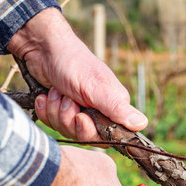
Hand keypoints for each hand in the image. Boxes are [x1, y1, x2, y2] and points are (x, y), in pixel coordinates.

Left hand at [8, 8, 147, 136]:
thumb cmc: (73, 63)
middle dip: (69, 118)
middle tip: (67, 98)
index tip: (80, 117)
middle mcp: (98, 111)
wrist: (43, 49)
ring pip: (66, 130)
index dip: (89, 130)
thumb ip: (117, 108)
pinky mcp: (61, 111)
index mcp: (113, 107)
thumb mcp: (96, 88)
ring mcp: (79, 111)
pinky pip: (52, 124)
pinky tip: (46, 95)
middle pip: (83, 136)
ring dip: (56, 110)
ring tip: (56, 91)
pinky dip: (45, 109)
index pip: (106, 136)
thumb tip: (142, 124)